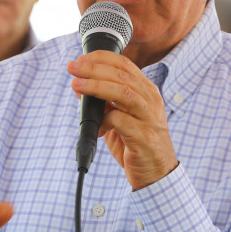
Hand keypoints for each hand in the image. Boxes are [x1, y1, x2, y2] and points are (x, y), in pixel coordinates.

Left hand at [68, 51, 177, 189]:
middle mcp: (150, 100)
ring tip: (77, 85)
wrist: (157, 173)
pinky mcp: (144, 137)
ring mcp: (149, 118)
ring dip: (96, 87)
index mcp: (146, 91)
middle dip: (94, 69)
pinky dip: (104, 120)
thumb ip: (103, 102)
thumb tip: (79, 85)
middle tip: (73, 67)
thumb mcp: (118, 118)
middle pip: (121, 75)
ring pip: (123, 93)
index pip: (125, 65)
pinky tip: (96, 128)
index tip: (81, 59)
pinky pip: (120, 121)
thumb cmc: (136, 143)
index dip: (101, 58)